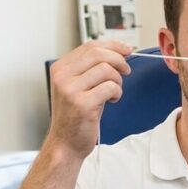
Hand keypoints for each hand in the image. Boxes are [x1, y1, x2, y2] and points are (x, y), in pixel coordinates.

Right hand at [44, 41, 132, 159]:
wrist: (66, 143)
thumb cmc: (76, 115)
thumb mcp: (79, 86)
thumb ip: (92, 68)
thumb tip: (119, 51)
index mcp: (60, 68)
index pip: (90, 46)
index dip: (113, 46)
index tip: (127, 50)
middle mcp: (62, 76)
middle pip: (98, 53)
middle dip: (119, 60)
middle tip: (126, 71)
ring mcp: (70, 90)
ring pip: (106, 69)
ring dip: (118, 80)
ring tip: (114, 91)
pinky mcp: (82, 103)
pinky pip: (110, 87)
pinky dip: (117, 92)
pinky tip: (112, 100)